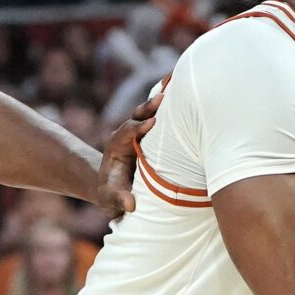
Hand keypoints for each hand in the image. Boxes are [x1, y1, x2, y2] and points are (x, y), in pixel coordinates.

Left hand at [99, 84, 163, 214]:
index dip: (136, 127)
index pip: (124, 132)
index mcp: (116, 147)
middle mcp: (127, 136)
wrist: (114, 187)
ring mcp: (139, 133)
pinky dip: (168, 108)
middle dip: (147, 108)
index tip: (150, 123)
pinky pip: (159, 118)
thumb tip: (130, 205)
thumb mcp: (111, 199)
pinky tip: (183, 95)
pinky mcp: (150, 134)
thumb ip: (118, 200)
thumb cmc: (112, 193)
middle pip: (136, 117)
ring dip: (159, 103)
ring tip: (174, 89)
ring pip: (148, 114)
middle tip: (162, 98)